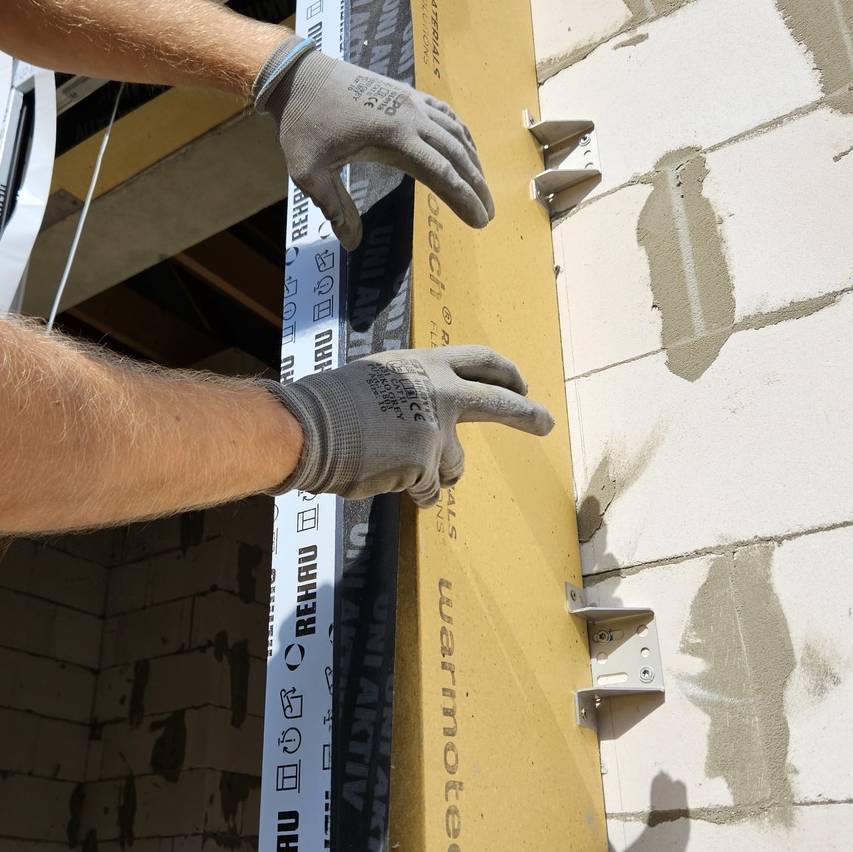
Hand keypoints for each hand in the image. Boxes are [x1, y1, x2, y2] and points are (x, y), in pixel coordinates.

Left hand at [252, 38, 494, 249]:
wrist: (297, 75)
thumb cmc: (300, 124)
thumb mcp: (309, 174)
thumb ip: (335, 209)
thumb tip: (352, 244)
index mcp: (392, 137)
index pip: (440, 174)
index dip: (463, 200)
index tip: (479, 221)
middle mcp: (409, 116)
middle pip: (457, 155)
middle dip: (476, 186)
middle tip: (488, 214)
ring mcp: (410, 101)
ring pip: (456, 133)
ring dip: (473, 162)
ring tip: (481, 188)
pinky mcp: (405, 93)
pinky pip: (445, 115)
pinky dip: (461, 135)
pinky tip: (466, 150)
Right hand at [262, 345, 553, 506]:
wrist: (306, 429)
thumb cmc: (328, 406)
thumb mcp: (377, 380)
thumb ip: (411, 392)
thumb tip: (430, 419)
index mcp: (425, 364)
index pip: (480, 360)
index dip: (504, 373)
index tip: (520, 384)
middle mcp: (440, 392)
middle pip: (500, 403)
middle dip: (527, 415)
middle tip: (546, 423)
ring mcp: (437, 430)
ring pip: (454, 465)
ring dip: (431, 473)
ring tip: (391, 465)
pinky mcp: (427, 465)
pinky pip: (428, 490)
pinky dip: (410, 491)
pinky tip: (380, 477)